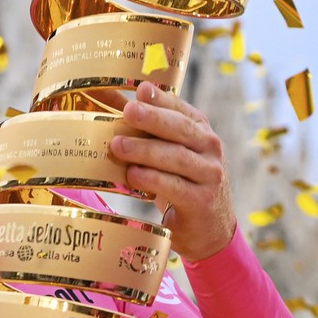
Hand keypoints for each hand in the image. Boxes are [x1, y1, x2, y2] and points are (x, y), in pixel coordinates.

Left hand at [110, 81, 237, 261]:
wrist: (210, 228)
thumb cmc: (181, 182)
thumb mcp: (166, 152)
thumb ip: (142, 127)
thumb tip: (106, 96)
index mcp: (200, 130)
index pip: (180, 109)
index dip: (161, 99)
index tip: (140, 89)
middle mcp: (209, 148)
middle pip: (180, 129)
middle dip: (152, 118)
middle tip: (128, 111)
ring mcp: (209, 175)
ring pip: (176, 157)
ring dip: (145, 150)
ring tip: (118, 146)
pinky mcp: (201, 201)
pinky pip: (175, 187)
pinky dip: (153, 180)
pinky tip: (134, 175)